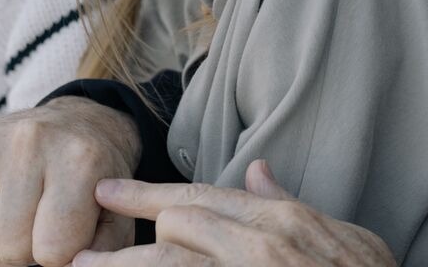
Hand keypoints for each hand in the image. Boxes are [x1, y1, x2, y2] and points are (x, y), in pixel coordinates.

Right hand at [0, 97, 141, 265]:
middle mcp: (31, 141)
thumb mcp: (116, 212)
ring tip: (20, 212)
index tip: (68, 228)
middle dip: (29, 248)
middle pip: (12, 246)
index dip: (61, 252)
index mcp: (80, 158)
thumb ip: (103, 250)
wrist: (74, 124)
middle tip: (41, 221)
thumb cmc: (94, 178)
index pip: (54, 249)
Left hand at [72, 160, 396, 266]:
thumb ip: (291, 204)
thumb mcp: (346, 240)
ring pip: (167, 259)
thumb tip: (255, 170)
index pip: (198, 196)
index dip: (146, 193)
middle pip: (175, 224)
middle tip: (80, 253)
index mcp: (281, 222)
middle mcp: (261, 247)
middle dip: (130, 239)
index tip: (107, 192)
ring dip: (121, 266)